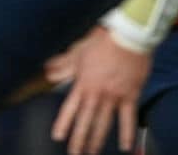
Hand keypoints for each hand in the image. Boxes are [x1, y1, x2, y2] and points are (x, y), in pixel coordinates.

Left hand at [49, 27, 151, 154]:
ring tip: (92, 152)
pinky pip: (127, 118)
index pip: (70, 109)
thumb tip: (47, 71)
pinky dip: (126, 133)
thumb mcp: (78, 51)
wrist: (127, 35)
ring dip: (97, 140)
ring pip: (103, 123)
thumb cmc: (101, 41)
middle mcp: (97, 94)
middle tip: (75, 153)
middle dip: (79, 139)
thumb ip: (63, 65)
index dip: (63, 124)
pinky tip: (124, 147)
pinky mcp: (130, 95)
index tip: (58, 137)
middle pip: (85, 121)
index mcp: (83, 84)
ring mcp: (114, 96)